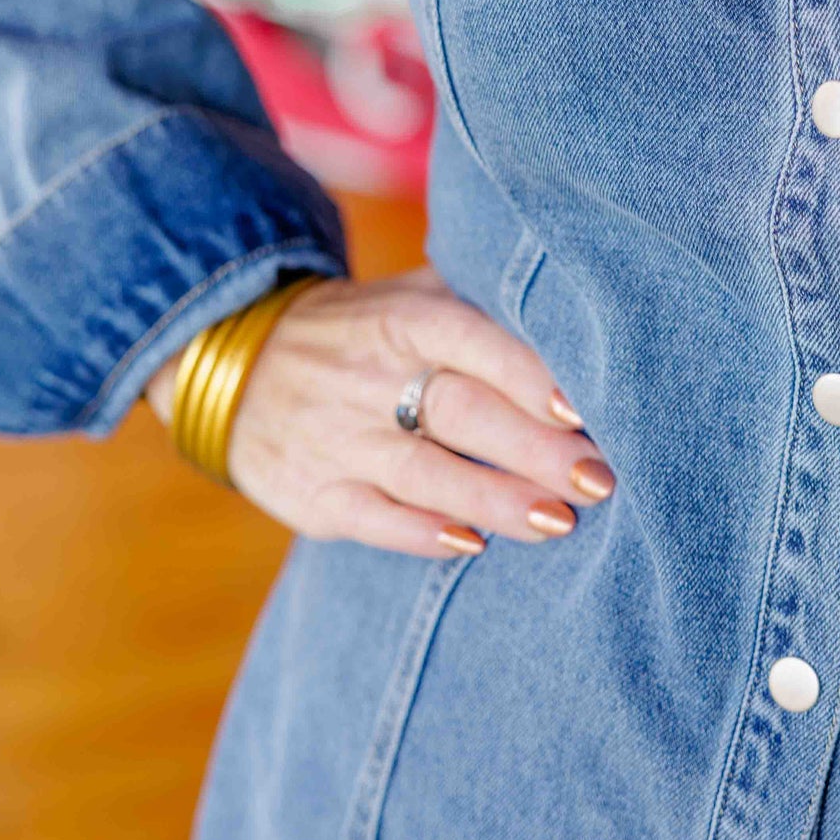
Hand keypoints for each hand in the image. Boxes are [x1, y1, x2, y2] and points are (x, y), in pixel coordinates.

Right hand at [145, 262, 616, 558]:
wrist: (240, 362)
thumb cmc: (364, 330)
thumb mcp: (409, 294)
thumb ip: (482, 304)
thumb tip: (583, 324)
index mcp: (403, 319)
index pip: (474, 341)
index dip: (529, 375)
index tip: (585, 409)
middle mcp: (370, 376)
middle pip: (461, 412)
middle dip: (534, 449)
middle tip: (599, 478)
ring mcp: (337, 438)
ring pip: (425, 473)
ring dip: (495, 500)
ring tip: (560, 521)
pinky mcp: (313, 494)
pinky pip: (373, 518)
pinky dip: (422, 533)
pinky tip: (473, 544)